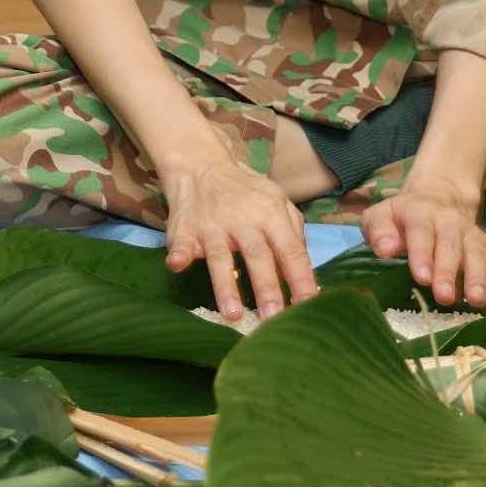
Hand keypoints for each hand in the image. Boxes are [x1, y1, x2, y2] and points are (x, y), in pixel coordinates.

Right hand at [160, 158, 318, 322]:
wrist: (202, 167)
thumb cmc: (247, 194)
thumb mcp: (278, 202)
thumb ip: (294, 233)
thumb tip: (307, 273)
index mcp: (271, 214)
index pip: (290, 250)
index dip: (301, 278)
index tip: (308, 306)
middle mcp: (243, 220)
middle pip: (258, 255)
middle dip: (267, 288)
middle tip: (274, 319)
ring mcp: (213, 225)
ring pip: (220, 256)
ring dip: (226, 285)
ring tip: (232, 315)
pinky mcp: (185, 229)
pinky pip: (181, 244)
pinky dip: (179, 255)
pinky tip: (177, 267)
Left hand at [358, 175, 485, 307]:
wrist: (434, 197)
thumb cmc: (400, 218)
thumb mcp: (380, 216)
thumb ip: (379, 231)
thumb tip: (386, 248)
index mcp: (419, 213)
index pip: (421, 232)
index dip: (421, 253)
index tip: (420, 276)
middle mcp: (447, 223)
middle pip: (449, 245)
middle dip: (448, 270)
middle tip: (445, 296)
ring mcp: (469, 234)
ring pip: (475, 253)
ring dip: (477, 276)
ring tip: (478, 300)